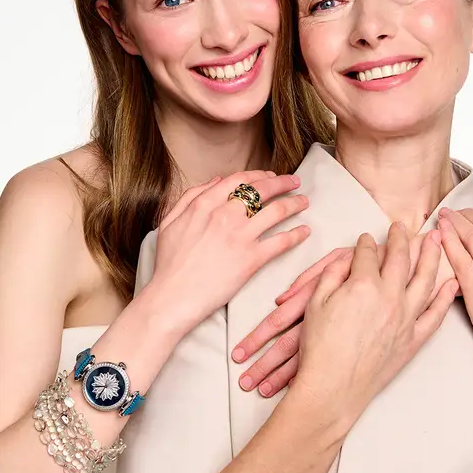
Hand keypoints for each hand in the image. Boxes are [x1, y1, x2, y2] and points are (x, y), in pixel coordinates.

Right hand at [150, 171, 308, 333]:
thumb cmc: (168, 264)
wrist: (172, 297)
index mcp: (204, 204)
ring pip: (276, 211)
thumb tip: (216, 181)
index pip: (239, 180)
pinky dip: (296, 234)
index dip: (259, 175)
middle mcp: (224, 215)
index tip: (269, 176)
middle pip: (262, 190)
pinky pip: (281, 241)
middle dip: (282, 182)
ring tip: (304, 202)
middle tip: (294, 181)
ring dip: (294, 204)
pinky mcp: (251, 259)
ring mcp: (240, 236)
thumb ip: (190, 198)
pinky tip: (304, 231)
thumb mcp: (170, 222)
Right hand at [232, 233, 456, 396]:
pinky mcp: (414, 339)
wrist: (333, 389)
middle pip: (400, 258)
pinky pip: (436, 314)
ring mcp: (406, 318)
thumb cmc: (320, 349)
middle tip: (402, 227)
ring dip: (432, 256)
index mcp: (362, 285)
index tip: (366, 239)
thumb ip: (332, 275)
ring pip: (426, 279)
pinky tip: (452, 283)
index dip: (365, 243)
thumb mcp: (314, 303)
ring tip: (436, 240)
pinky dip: (446, 297)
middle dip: (401, 238)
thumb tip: (348, 260)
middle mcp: (389, 297)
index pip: (367, 253)